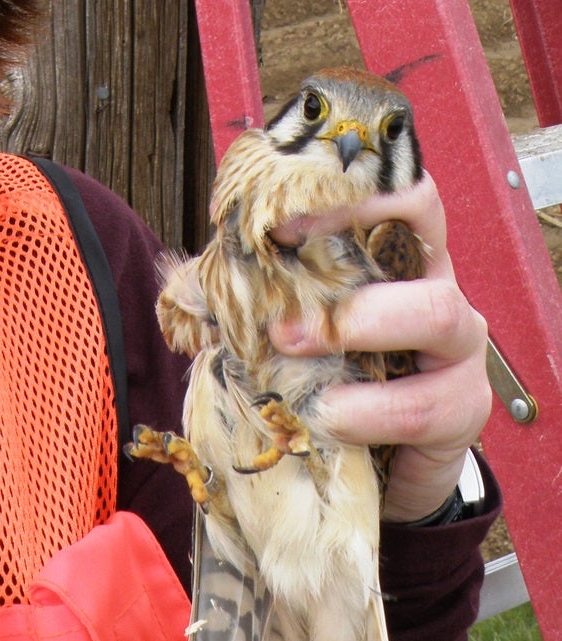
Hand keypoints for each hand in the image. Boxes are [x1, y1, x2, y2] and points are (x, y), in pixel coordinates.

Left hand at [268, 173, 491, 521]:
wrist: (372, 458)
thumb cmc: (324, 366)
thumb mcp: (285, 317)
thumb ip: (244, 289)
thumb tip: (179, 280)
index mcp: (392, 246)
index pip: (396, 183)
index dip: (347, 185)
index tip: (284, 214)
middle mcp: (435, 280)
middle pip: (423, 229)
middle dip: (344, 247)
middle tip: (279, 296)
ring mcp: (458, 345)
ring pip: (438, 312)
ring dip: (355, 327)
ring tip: (293, 352)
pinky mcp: (462, 407)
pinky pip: (425, 403)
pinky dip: (365, 410)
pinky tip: (326, 417)